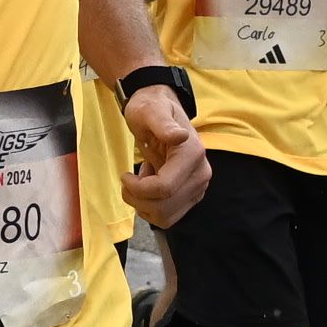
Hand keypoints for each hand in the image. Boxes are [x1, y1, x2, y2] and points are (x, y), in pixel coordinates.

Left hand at [118, 84, 209, 225]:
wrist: (160, 110)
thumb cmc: (150, 109)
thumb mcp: (150, 111)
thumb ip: (163, 124)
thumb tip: (180, 136)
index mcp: (193, 154)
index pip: (164, 188)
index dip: (138, 188)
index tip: (125, 175)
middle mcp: (201, 174)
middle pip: (164, 207)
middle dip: (138, 199)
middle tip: (128, 180)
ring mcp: (199, 187)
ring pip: (166, 217)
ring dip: (144, 206)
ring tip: (140, 181)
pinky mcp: (192, 196)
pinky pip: (169, 216)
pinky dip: (151, 207)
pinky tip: (149, 186)